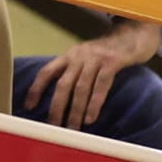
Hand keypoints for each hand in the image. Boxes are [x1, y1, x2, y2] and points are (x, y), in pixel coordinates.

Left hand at [23, 21, 159, 129]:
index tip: (28, 106)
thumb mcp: (87, 58)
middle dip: (56, 106)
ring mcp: (95, 58)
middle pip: (62, 84)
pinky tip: (90, 118)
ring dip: (75, 110)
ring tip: (72, 127)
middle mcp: (79, 56)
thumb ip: (76, 72)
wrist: (133, 34)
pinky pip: (102, 84)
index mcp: (69, 55)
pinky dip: (95, 102)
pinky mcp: (113, 62)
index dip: (36, 89)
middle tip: (53, 126)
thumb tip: (63, 98)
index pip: (46, 72)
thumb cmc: (108, 53)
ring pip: (81, 87)